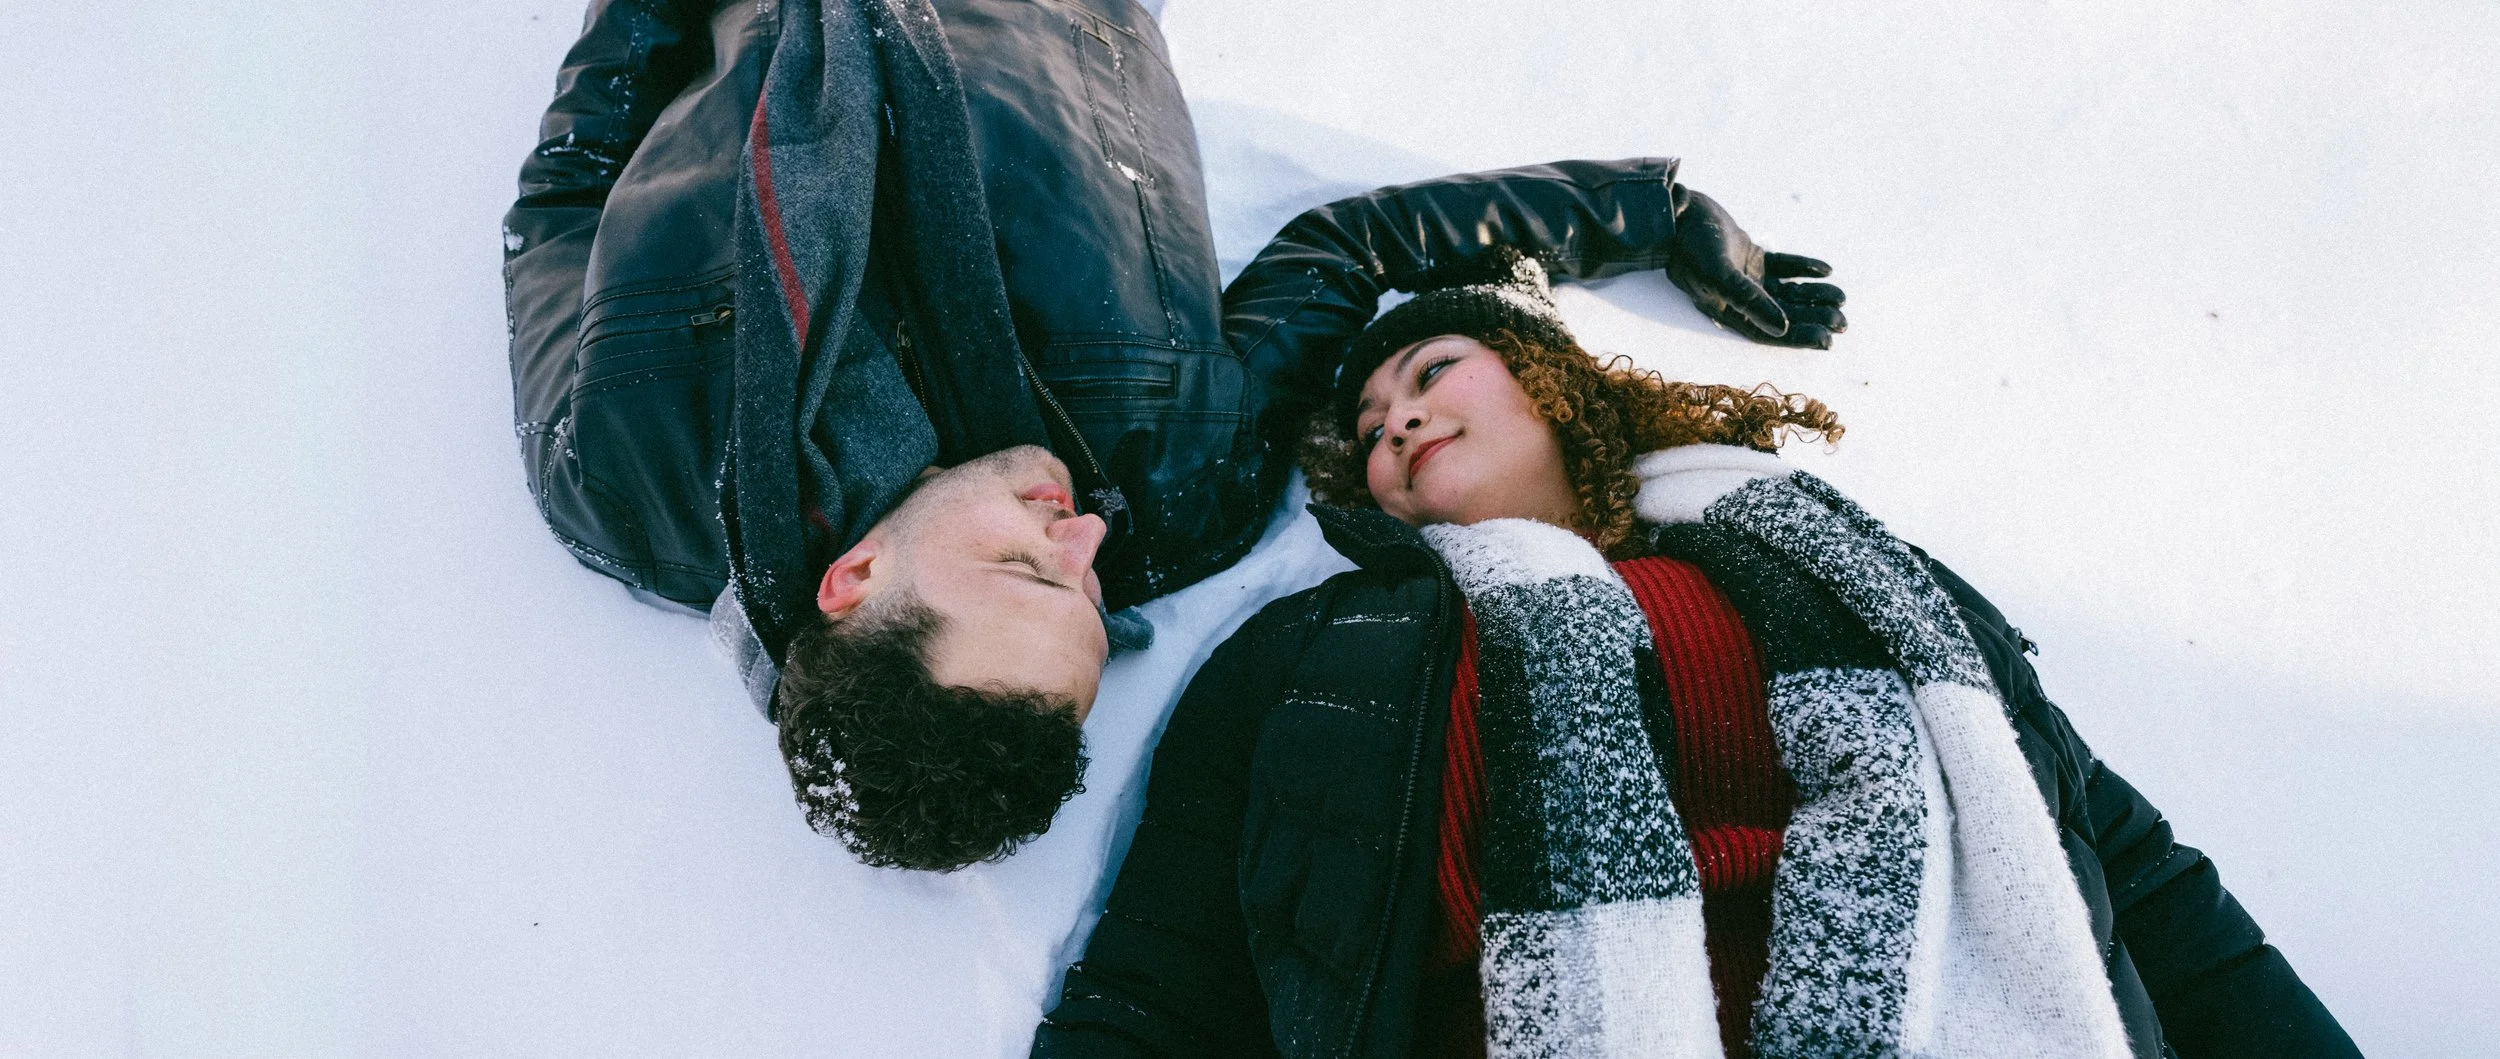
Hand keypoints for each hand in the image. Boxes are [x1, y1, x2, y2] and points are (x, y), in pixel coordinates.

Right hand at [1664, 187, 1847, 348]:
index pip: (1769, 332)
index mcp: (1728, 310)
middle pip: (1783, 314)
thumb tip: (1781, 327)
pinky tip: (1826, 270)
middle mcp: (1738, 298)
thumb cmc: (1691, 247)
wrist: (1676, 214)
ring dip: (1813, 295)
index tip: (1827, 340)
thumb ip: (1749, 300)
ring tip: (1841, 298)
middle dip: (1812, 317)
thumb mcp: (1720, 274)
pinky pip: (1783, 266)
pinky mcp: (1750, 256)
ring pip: (1786, 292)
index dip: (1798, 337)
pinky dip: (1803, 268)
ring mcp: (1745, 277)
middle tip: (1843, 322)